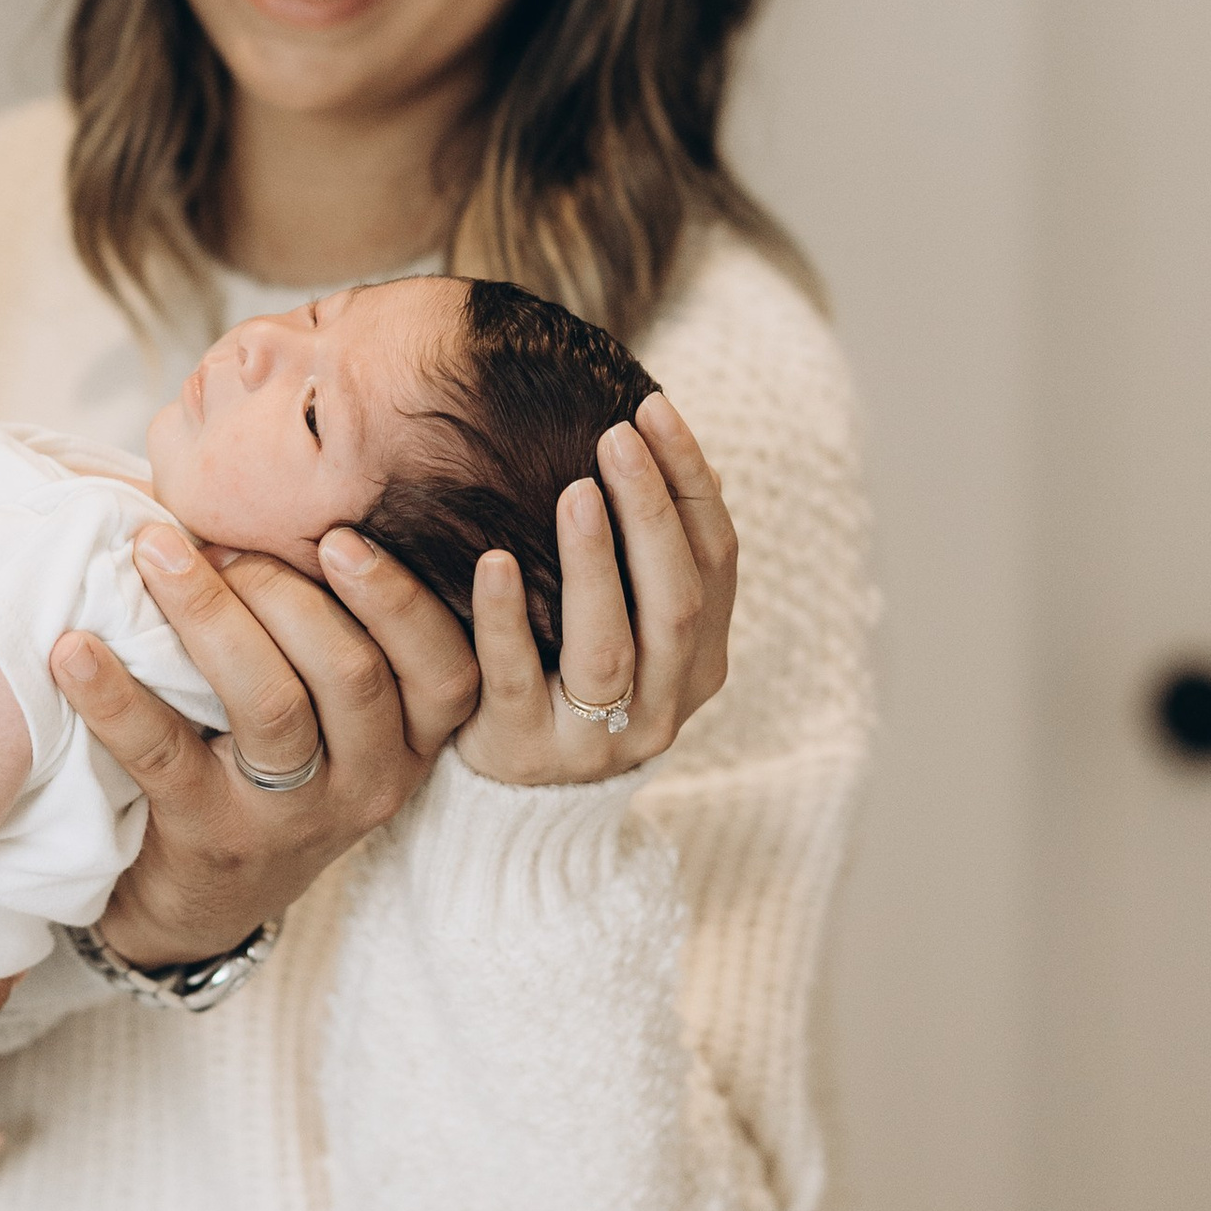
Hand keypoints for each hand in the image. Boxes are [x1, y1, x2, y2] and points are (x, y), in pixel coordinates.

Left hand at [57, 389, 737, 958]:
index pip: (447, 664)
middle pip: (354, 674)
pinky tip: (71, 646)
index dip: (403, 596)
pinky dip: (117, 695)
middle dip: (288, 588)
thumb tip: (296, 428)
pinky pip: (165, 758)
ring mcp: (296, 816)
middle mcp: (373, 775)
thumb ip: (330, 593)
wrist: (201, 895)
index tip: (343, 531)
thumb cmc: (261, 743)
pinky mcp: (213, 841)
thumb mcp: (327, 686)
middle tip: (218, 529)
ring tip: (152, 550)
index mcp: (415, 730)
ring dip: (211, 617)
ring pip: (275, 708)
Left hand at [451, 389, 733, 788]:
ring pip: (610, 645)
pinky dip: (509, 617)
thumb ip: (646, 554)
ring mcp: (596, 738)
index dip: (691, 483)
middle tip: (618, 436)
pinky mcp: (522, 749)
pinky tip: (492, 561)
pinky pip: (517, 677)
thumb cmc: (567, 674)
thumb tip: (671, 445)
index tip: (654, 409)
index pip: (717, 559)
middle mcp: (663, 702)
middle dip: (652, 511)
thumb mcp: (624, 622)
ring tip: (577, 489)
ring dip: (597, 562)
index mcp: (701, 660)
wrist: (512, 801)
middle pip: (676, 599)